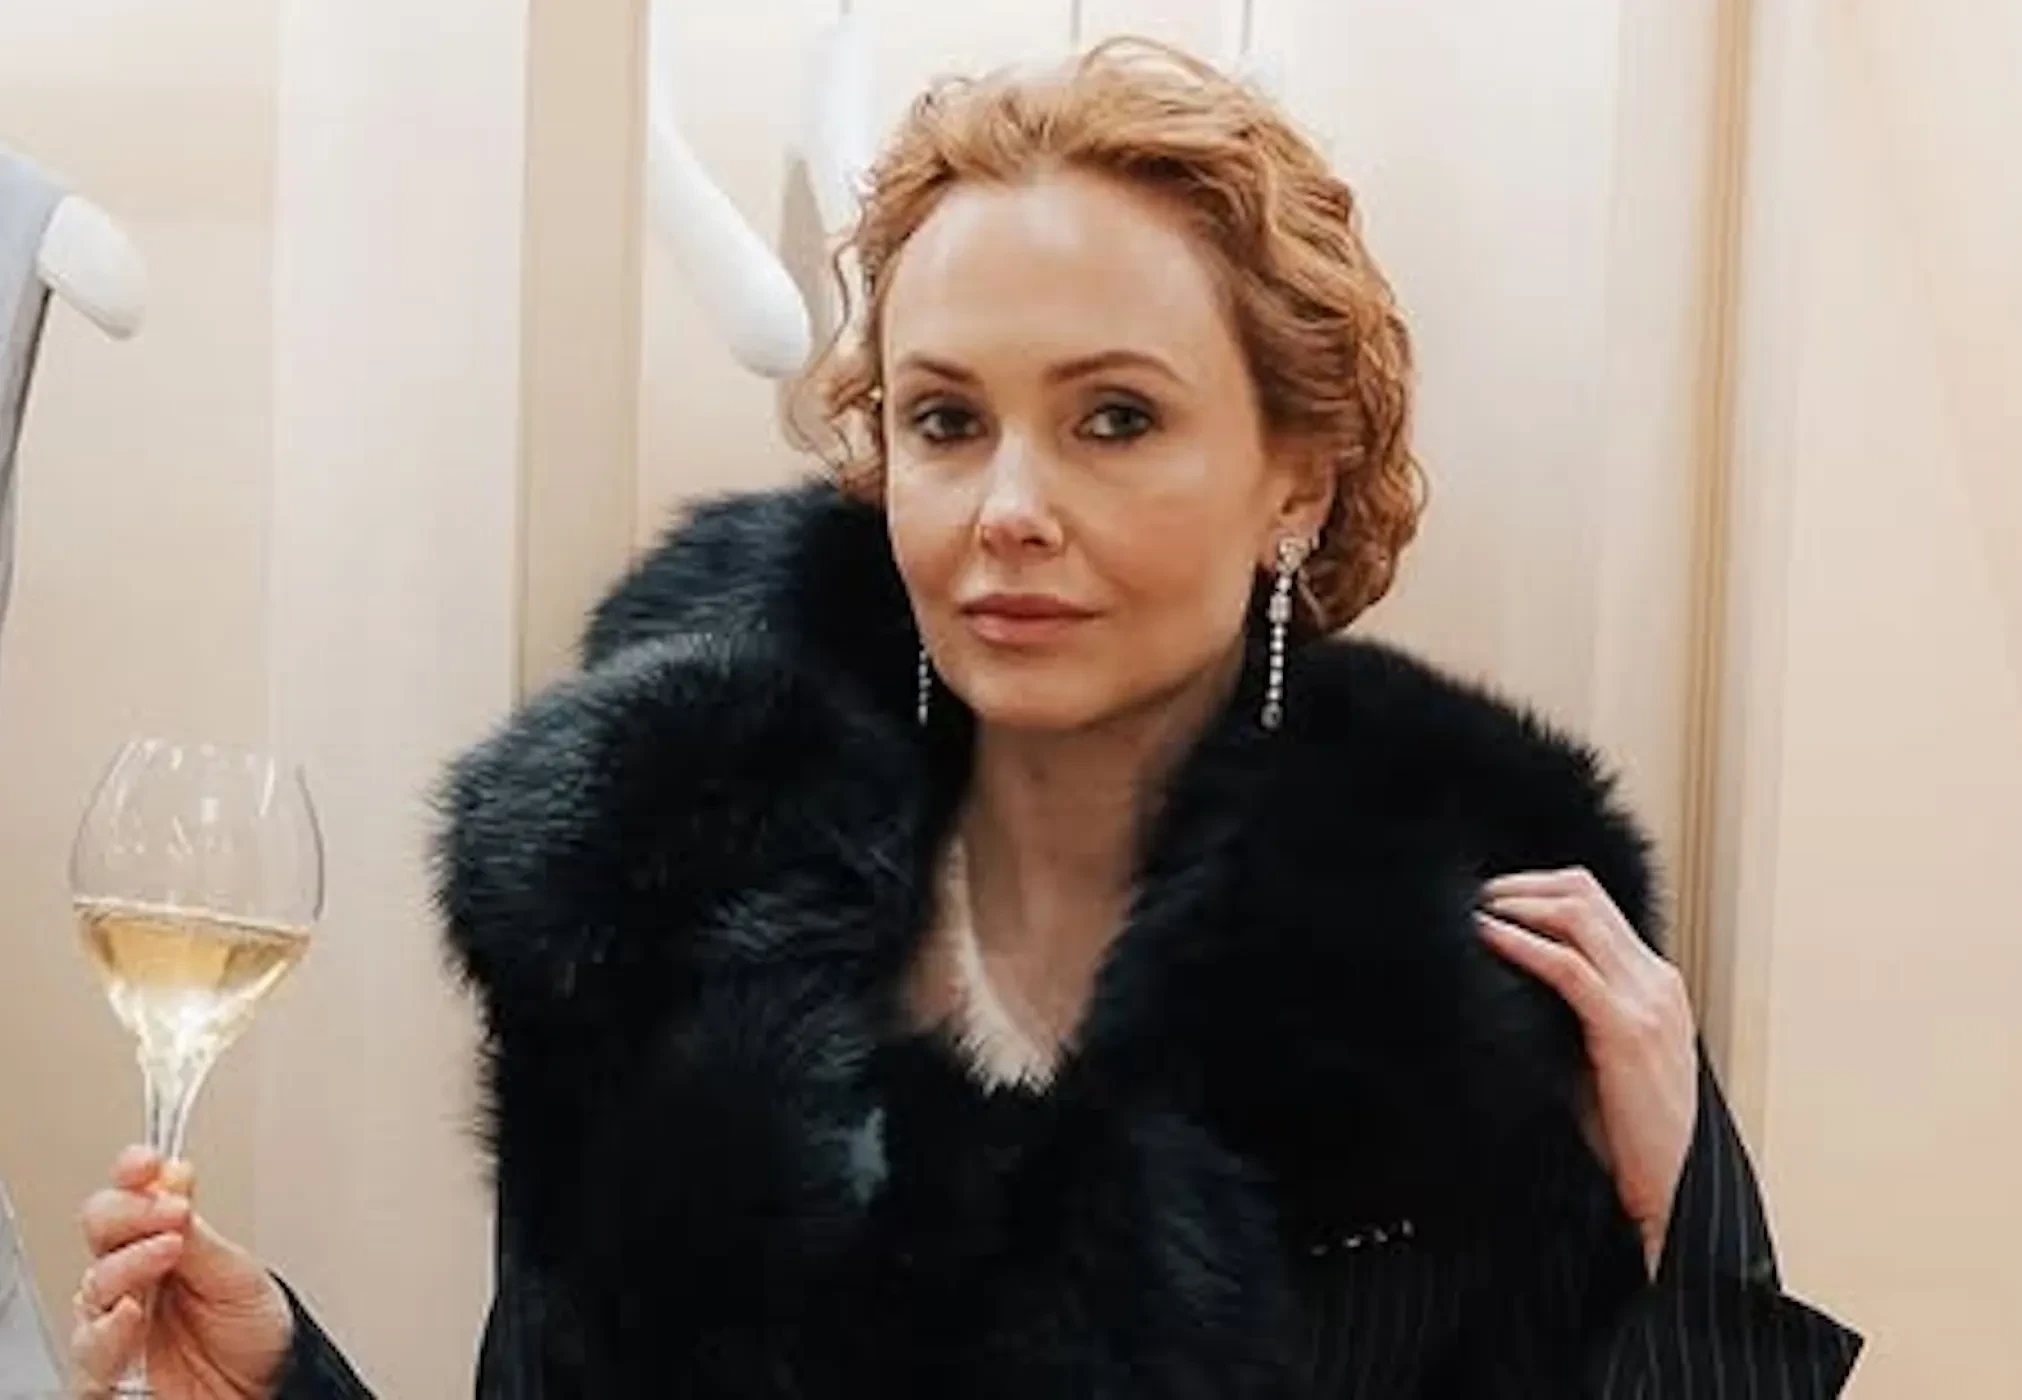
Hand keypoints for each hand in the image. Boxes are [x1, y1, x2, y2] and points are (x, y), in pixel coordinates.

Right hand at [72, 1146, 293, 1397]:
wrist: (268, 1386)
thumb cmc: (255, 1328)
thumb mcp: (238, 1272)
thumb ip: (199, 1233)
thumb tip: (173, 1177)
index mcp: (162, 1241)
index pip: (131, 1197)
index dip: (132, 1174)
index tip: (148, 1161)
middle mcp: (133, 1277)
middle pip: (101, 1232)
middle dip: (126, 1212)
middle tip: (168, 1209)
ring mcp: (117, 1321)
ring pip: (94, 1284)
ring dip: (127, 1263)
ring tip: (166, 1250)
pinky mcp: (110, 1368)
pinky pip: (92, 1348)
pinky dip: (108, 1328)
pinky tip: (131, 1312)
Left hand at [1476, 867, 1697, 1276]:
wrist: (1673, 1184)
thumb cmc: (1632, 1131)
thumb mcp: (1605, 1055)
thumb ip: (1575, 1013)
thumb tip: (1510, 983)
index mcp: (1655, 983)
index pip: (1595, 904)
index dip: (1538, 888)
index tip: (1492, 898)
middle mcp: (1655, 980)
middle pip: (1584, 893)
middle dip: (1521, 884)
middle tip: (1474, 894)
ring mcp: (1646, 1002)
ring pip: (1577, 915)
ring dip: (1517, 902)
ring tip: (1475, 909)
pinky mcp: (1626, 1031)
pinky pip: (1568, 967)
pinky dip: (1522, 943)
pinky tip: (1489, 937)